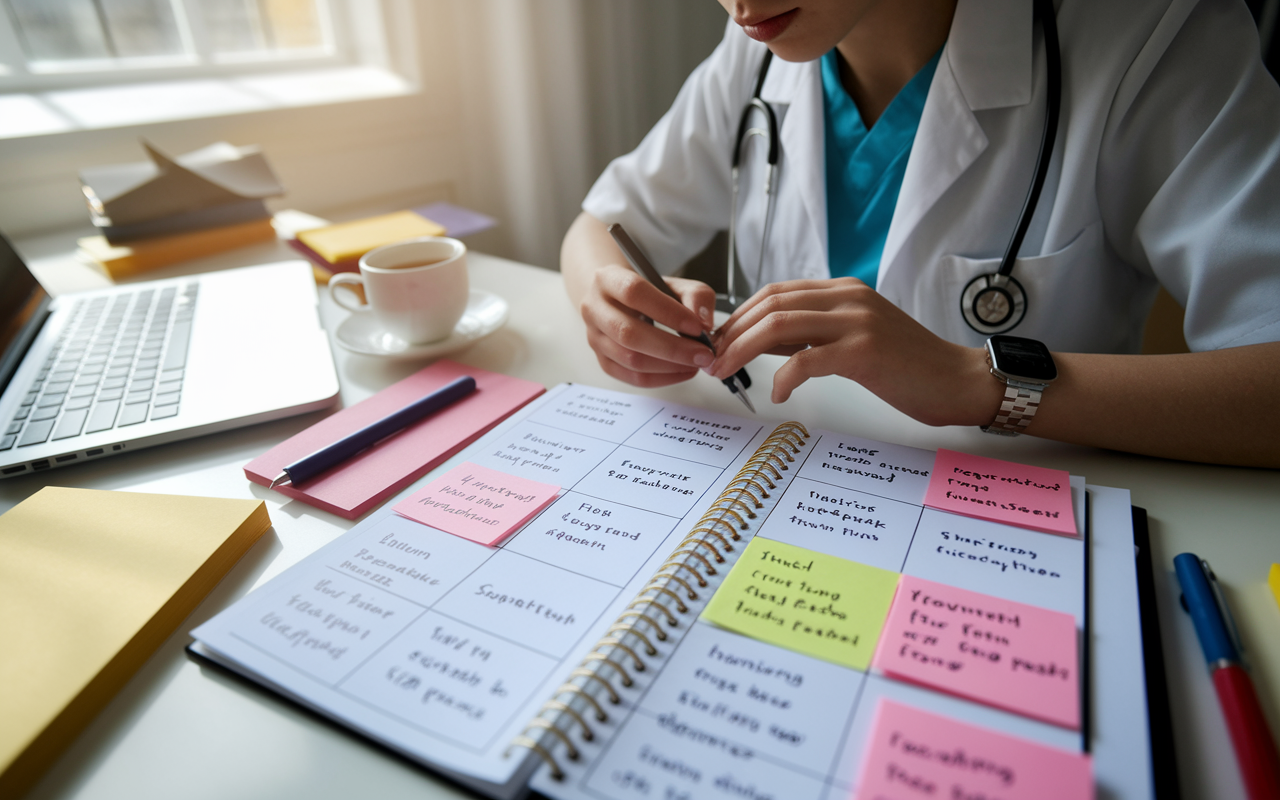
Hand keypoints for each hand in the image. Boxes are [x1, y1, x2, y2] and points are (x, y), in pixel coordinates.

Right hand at [578, 263, 719, 386]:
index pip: (634, 293)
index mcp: (608, 279)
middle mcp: (594, 309)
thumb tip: (704, 323)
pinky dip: (662, 378)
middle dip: (672, 348)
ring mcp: (594, 338)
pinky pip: (632, 377)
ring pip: (630, 359)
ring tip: (695, 363)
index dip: (667, 311)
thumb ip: (695, 296)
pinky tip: (681, 371)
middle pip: (629, 333)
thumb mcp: (674, 284)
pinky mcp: (603, 361)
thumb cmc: (649, 293)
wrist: (619, 303)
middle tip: (703, 354)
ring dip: (669, 366)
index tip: (696, 327)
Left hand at [708, 278, 1000, 425]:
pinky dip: (782, 379)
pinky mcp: (864, 351)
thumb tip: (764, 343)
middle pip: (770, 306)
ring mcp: (856, 322)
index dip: (740, 316)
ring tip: (727, 374)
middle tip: (712, 361)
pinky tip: (777, 395)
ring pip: (779, 327)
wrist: (957, 380)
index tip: (719, 342)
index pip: (776, 293)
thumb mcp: (854, 339)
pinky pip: (805, 361)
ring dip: (743, 352)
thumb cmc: (907, 366)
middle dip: (732, 334)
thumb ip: (813, 335)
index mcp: (843, 291)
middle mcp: (847, 298)